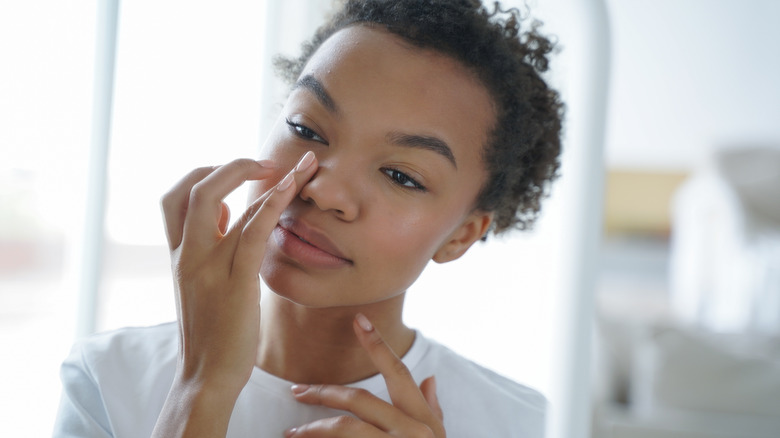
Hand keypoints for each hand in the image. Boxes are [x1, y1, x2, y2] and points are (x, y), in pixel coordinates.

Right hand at [157, 152, 315, 413]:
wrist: (207, 375)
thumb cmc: (212, 330)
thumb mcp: (203, 283)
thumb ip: (210, 247)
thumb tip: (227, 214)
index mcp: (178, 255)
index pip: (176, 197)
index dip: (207, 174)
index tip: (241, 172)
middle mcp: (186, 255)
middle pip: (192, 189)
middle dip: (231, 166)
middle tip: (268, 163)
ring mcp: (207, 266)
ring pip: (221, 202)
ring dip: (263, 176)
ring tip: (300, 166)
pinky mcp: (234, 281)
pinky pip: (251, 231)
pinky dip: (272, 203)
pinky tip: (292, 189)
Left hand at [286, 313, 444, 436]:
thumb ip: (431, 410)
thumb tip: (430, 379)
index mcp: (422, 419)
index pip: (398, 373)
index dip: (377, 345)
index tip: (357, 320)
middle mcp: (410, 431)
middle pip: (358, 400)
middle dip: (324, 392)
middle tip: (297, 390)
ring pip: (344, 430)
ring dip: (313, 429)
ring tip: (292, 432)